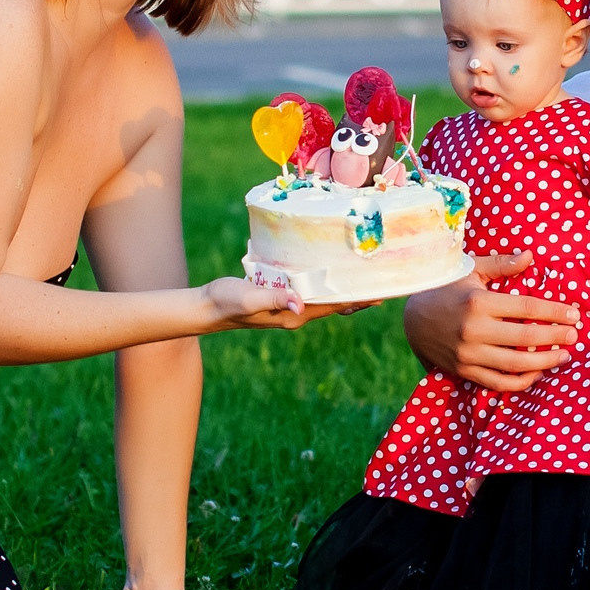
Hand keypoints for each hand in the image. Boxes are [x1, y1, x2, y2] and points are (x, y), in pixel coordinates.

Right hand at [201, 275, 373, 328]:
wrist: (208, 307)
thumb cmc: (226, 301)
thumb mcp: (248, 297)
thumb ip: (273, 298)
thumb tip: (300, 302)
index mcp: (293, 315)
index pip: (332, 306)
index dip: (356, 299)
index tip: (379, 293)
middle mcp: (295, 314)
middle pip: (334, 304)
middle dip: (357, 295)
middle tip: (381, 283)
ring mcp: (288, 307)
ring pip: (323, 299)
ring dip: (343, 289)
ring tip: (363, 279)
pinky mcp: (280, 298)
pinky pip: (309, 292)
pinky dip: (323, 284)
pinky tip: (328, 274)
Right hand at [401, 253, 578, 394]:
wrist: (412, 318)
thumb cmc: (446, 287)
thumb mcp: (471, 270)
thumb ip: (502, 264)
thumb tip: (531, 257)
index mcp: (478, 302)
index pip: (527, 308)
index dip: (554, 312)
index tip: (574, 315)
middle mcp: (473, 330)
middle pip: (526, 338)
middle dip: (556, 337)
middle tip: (574, 335)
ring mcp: (468, 354)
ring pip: (516, 364)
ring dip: (545, 362)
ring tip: (563, 356)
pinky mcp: (464, 371)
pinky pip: (499, 383)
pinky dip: (522, 381)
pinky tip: (537, 372)